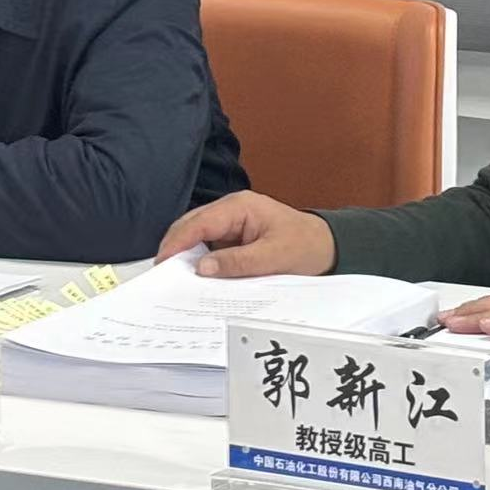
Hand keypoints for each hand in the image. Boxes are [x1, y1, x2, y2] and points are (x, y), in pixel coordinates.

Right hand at [155, 190, 336, 277]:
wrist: (328, 247)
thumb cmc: (306, 246)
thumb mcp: (274, 256)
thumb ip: (238, 262)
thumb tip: (202, 268)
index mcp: (241, 207)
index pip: (199, 222)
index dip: (177, 242)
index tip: (161, 264)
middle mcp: (232, 211)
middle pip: (191, 227)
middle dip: (174, 249)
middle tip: (161, 278)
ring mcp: (231, 224)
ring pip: (197, 238)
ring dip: (186, 258)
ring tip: (173, 282)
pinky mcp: (233, 238)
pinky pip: (209, 248)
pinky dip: (199, 262)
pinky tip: (194, 280)